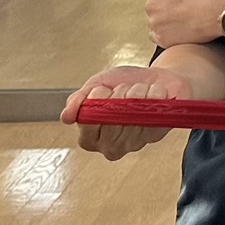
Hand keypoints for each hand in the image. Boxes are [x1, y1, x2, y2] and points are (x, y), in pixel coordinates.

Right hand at [61, 65, 193, 160]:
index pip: (87, 125)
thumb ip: (78, 101)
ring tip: (140, 91)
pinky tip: (155, 93)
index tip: (102, 90)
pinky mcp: (158, 134)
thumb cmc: (121, 85)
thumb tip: (66, 118)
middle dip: (118, 93)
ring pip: (134, 112)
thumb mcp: (94, 86)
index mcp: (92, 139)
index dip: (95, 101)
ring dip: (137, 92)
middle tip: (124, 89)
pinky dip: (155, 93)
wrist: (154, 77)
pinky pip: (154, 110)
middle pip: (112, 119)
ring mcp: (136, 143)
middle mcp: (113, 147)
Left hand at [141, 0, 224, 47]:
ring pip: (159, 20)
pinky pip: (163, 37)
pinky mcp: (166, 40)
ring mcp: (157, 24)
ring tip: (193, 14)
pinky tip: (188, 26)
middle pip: (158, 4)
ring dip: (171, 19)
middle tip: (194, 1)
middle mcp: (150, 5)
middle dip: (171, 3)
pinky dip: (172, 34)